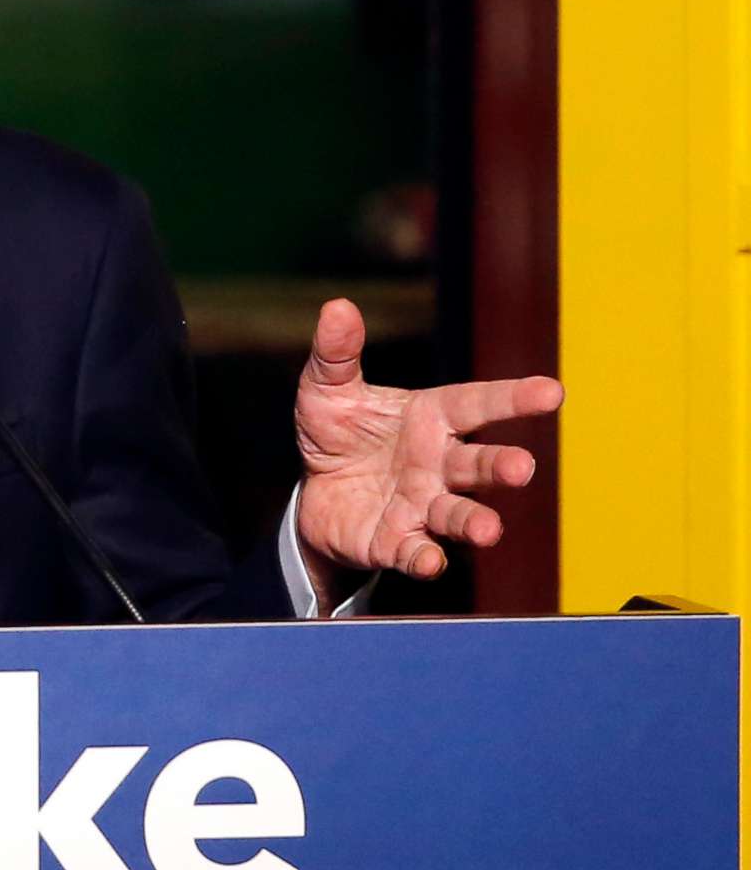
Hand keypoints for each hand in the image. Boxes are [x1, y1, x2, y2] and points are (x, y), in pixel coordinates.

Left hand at [292, 298, 564, 591]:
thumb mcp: (328, 389)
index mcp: (431, 418)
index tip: (553, 392)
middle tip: (522, 468)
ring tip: (488, 529)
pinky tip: (429, 562)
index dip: (514, 398)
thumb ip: (337, 353)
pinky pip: (415, 552)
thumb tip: (337, 307)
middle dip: (501, 466)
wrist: (316, 491)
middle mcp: (438, 464)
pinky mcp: (396, 542)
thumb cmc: (340, 433)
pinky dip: (423, 558)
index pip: (478, 404)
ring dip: (474, 522)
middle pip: (478, 464)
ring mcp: (421, 506)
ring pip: (457, 514)